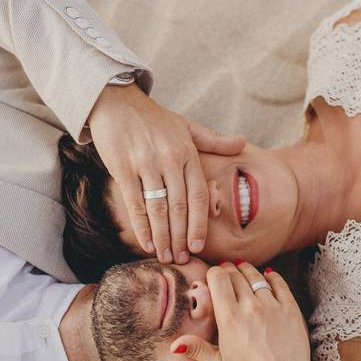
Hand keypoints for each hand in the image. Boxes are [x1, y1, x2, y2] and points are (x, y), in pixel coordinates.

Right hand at [87, 84, 245, 263]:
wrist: (116, 101)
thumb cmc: (153, 118)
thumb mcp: (186, 126)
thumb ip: (214, 140)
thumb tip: (243, 142)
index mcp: (187, 153)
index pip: (198, 195)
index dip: (200, 223)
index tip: (199, 246)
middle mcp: (169, 159)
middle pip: (179, 206)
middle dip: (182, 237)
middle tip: (183, 259)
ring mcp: (146, 164)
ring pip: (158, 208)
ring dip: (163, 237)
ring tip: (167, 256)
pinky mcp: (123, 168)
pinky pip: (134, 203)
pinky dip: (142, 226)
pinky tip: (147, 243)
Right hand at [169, 263, 328, 360]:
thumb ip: (196, 350)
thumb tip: (173, 346)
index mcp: (229, 318)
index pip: (218, 278)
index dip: (213, 273)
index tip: (213, 278)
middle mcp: (250, 307)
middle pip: (236, 273)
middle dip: (228, 269)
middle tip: (226, 271)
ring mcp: (272, 306)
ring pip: (256, 275)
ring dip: (247, 270)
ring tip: (242, 270)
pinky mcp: (290, 308)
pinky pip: (279, 283)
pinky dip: (271, 276)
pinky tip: (267, 277)